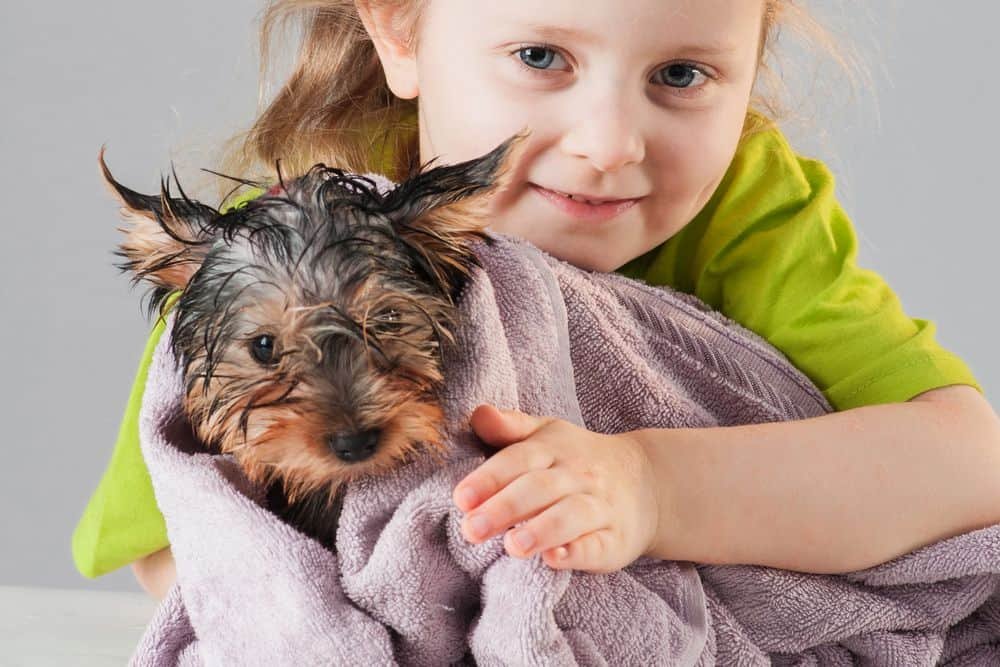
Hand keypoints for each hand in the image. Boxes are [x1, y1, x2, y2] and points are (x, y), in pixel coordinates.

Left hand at [453, 404, 659, 572]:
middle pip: (541, 488)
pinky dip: (579, 553)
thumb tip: (478, 414)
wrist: (646, 480)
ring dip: (542, 531)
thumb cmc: (576, 459)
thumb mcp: (545, 435)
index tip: (462, 498)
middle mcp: (577, 476)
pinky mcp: (615, 540)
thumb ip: (509, 426)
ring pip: (572, 516)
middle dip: (505, 508)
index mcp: (554, 449)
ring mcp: (600, 508)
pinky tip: (556, 559)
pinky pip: (599, 545)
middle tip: (471, 530)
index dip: (490, 478)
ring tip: (512, 546)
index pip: (520, 459)